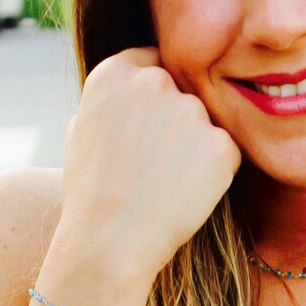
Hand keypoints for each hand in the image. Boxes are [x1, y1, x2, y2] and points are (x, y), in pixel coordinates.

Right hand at [55, 48, 240, 281]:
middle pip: (181, 91)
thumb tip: (131, 89)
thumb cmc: (89, 194)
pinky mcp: (221, 145)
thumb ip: (111, 99)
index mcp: (114, 73)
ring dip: (194, 147)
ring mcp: (191, 112)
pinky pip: (225, 152)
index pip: (150, 63)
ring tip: (164, 185)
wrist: (109, 243)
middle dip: (175, 121)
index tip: (148, 124)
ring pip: (205, 123)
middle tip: (155, 165)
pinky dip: (214, 173)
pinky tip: (184, 195)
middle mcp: (154, 82)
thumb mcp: (80, 130)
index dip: (152, 97)